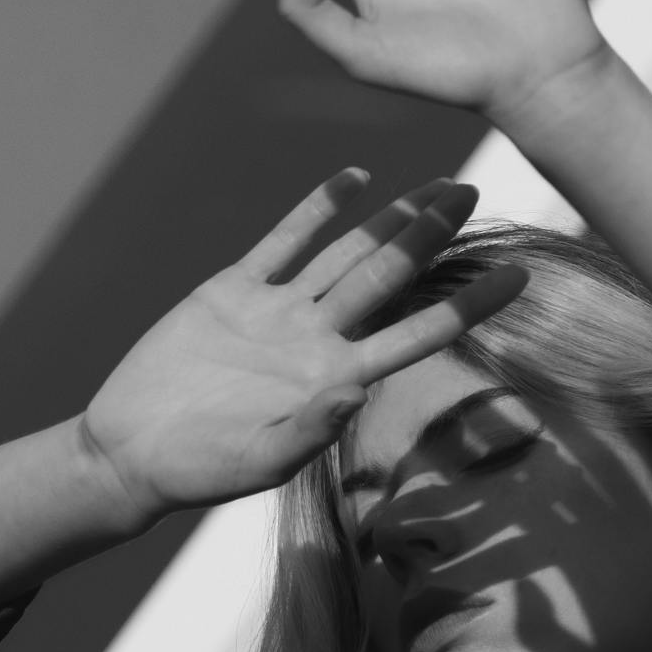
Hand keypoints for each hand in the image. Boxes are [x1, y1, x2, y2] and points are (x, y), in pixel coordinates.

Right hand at [80, 171, 526, 523]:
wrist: (131, 452)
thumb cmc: (199, 472)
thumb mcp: (259, 461)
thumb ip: (309, 429)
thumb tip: (356, 390)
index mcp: (336, 381)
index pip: (418, 334)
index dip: (469, 306)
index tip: (520, 280)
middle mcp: (316, 339)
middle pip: (389, 277)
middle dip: (432, 237)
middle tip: (476, 192)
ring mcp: (277, 310)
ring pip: (346, 252)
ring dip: (391, 218)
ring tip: (437, 184)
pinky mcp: (231, 291)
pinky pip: (283, 241)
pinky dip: (316, 208)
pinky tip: (355, 179)